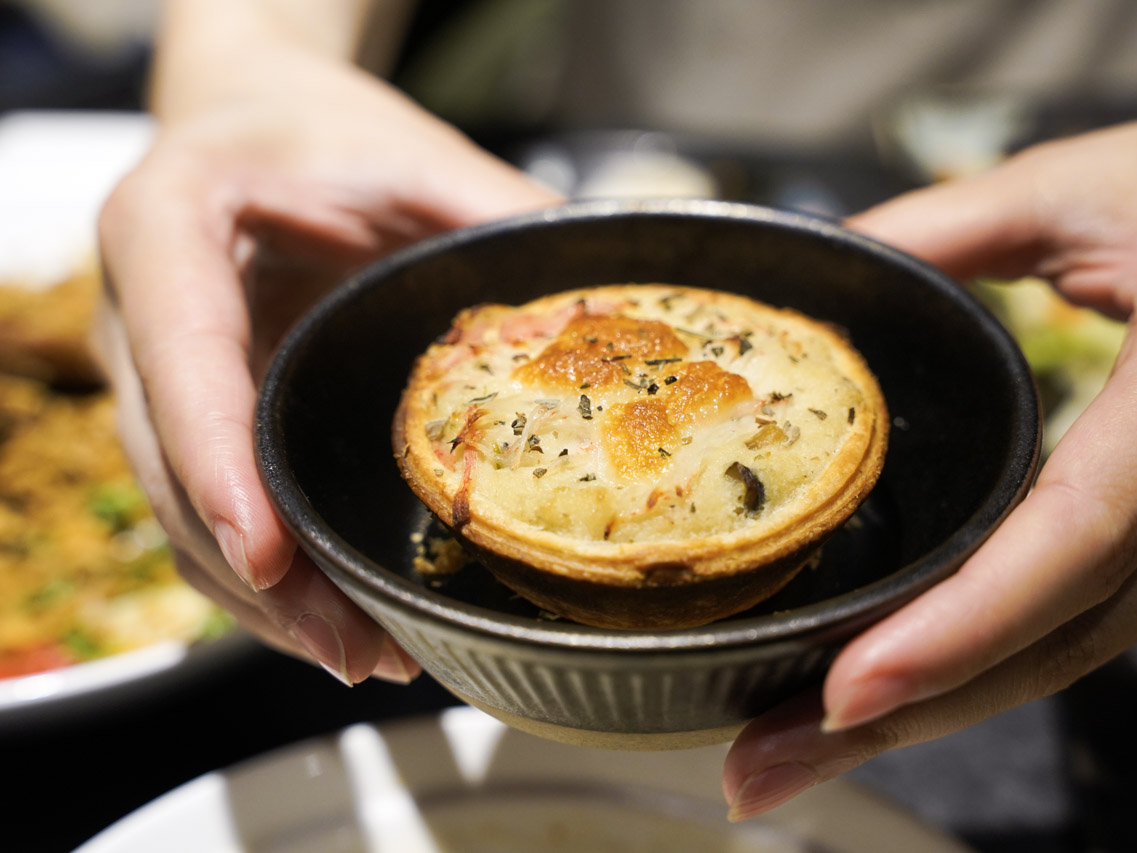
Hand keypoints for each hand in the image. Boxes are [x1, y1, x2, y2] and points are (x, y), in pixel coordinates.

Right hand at [97, 29, 557, 683]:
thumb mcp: (409, 152)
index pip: (180, 357)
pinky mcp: (191, 420)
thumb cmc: (321, 131)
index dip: (216, 461)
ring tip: (369, 656)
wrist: (251, 122)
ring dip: (269, 604)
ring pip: (184, 516)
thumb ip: (492, 212)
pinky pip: (216, 513)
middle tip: (358, 646)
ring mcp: (155, 378)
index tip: (269, 552)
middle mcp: (138, 317)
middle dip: (262, 575)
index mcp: (168, 229)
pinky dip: (273, 581)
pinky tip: (342, 623)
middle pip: (173, 470)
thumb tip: (614, 304)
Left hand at [724, 101, 1136, 818]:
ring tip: (794, 750)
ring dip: (940, 711)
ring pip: (1082, 652)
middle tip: (761, 771)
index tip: (844, 692)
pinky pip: (1101, 625)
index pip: (1083, 533)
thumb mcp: (1099, 183)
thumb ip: (953, 224)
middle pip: (1065, 638)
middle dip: (909, 717)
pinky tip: (908, 688)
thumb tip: (824, 262)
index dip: (964, 625)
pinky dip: (995, 666)